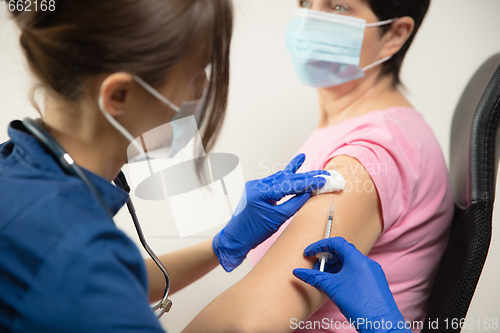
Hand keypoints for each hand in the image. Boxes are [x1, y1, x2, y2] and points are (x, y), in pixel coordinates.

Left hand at [213, 154, 327, 271]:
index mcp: (261, 192)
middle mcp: (257, 184)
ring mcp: (255, 185)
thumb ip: (294, 204)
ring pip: (281, 177)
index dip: (307, 182)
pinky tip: (295, 165)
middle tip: (324, 174)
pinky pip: (274, 181)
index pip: (289, 184)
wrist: (235, 238)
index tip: (322, 180)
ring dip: (298, 175)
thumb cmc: (254, 232)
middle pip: (286, 178)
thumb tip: (309, 193)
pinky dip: (286, 178)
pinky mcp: (256, 189)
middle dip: (306, 177)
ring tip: (314, 170)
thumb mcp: (278, 219)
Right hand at [293, 237, 410, 332]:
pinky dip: (344, 273)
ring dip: (334, 267)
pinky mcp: (374, 281)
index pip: (336, 242)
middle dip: (326, 258)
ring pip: (349, 262)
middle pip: (342, 252)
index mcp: (357, 258)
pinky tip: (336, 284)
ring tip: (324, 278)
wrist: (380, 323)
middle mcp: (367, 262)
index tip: (309, 253)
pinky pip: (356, 271)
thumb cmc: (359, 304)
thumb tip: (298, 272)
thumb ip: (314, 277)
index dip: (319, 246)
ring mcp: (372, 271)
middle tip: (315, 268)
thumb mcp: (332, 288)